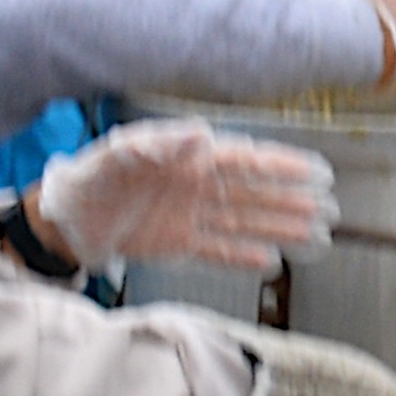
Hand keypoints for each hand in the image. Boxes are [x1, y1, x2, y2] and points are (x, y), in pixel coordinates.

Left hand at [33, 118, 338, 272]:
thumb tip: (200, 133)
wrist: (67, 220)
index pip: (246, 161)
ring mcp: (191, 216)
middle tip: (328, 209)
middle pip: (254, 193)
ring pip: (244, 222)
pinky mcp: (179, 243)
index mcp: (190, 158)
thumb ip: (162, 143)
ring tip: (313, 236)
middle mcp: (197, 186)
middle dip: (291, 200)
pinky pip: (219, 249)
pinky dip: (244, 256)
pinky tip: (271, 262)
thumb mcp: (122, 152)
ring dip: (278, 229)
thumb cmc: (93, 177)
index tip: (316, 172)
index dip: (282, 167)